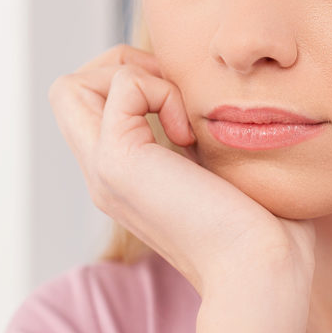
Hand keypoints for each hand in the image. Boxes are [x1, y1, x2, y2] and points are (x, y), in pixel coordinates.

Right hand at [48, 44, 315, 295]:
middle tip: (176, 98)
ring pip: (72, 86)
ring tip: (179, 114)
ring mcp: (105, 170)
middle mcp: (104, 173)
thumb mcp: (216, 168)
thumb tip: (205, 99)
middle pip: (69, 91)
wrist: (260, 265)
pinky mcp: (119, 163)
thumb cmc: (262, 223)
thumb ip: (195, 139)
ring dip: (134, 75)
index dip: (134, 80)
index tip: (185, 103)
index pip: (89, 105)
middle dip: (124, 67)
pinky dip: (160, 90)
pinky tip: (188, 133)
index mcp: (125, 174)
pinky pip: (121, 85)